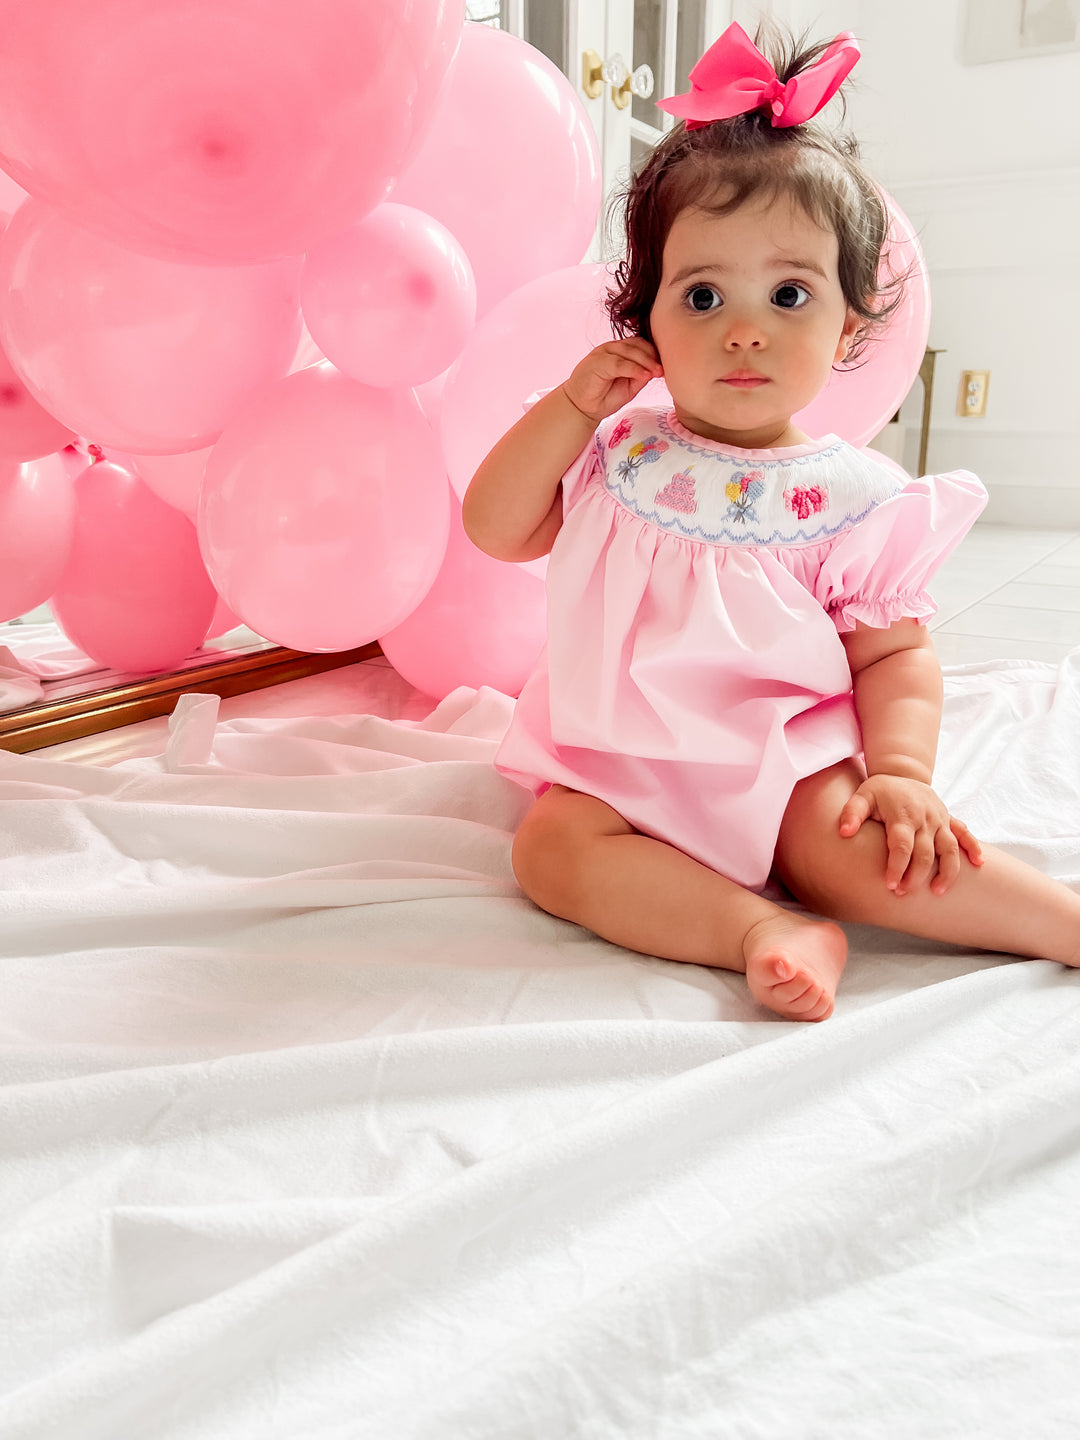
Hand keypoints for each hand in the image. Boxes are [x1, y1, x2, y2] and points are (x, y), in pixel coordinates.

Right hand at [562, 338, 662, 423]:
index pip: (641, 343)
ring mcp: (603, 353)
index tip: (667, 365)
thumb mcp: (630, 385)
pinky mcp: (596, 363)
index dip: (654, 353)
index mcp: (620, 350)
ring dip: (645, 361)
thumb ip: (642, 374)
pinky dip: (633, 368)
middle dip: (652, 356)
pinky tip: (644, 376)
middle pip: (637, 345)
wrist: (583, 408)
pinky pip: (618, 363)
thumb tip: (659, 369)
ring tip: (657, 372)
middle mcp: (612, 348)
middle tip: (664, 369)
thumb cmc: (606, 396)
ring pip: (629, 351)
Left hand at [838, 774, 984, 896]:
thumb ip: (852, 812)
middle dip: (916, 876)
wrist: (903, 772)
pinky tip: (979, 864)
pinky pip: (965, 834)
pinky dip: (973, 848)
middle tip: (903, 893)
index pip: (902, 846)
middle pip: (926, 853)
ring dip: (947, 872)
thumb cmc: (880, 790)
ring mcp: (940, 820)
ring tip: (938, 892)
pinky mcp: (949, 820)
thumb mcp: (862, 795)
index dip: (897, 867)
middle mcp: (925, 819)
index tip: (890, 885)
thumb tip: (844, 832)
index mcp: (903, 815)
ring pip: (950, 849)